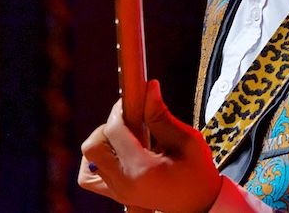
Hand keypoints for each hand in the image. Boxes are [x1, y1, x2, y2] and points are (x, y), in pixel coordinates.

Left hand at [78, 80, 222, 212]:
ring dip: (101, 144)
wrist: (199, 204)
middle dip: (108, 127)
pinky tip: (116, 154)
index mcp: (141, 170)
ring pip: (88, 161)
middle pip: (93, 147)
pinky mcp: (117, 195)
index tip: (134, 97)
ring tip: (125, 139)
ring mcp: (118, 192)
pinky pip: (90, 178)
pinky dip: (95, 162)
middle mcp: (123, 183)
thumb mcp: (187, 141)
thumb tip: (149, 88)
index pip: (114, 131)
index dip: (120, 109)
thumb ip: (161, 116)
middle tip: (131, 121)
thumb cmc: (198, 172)